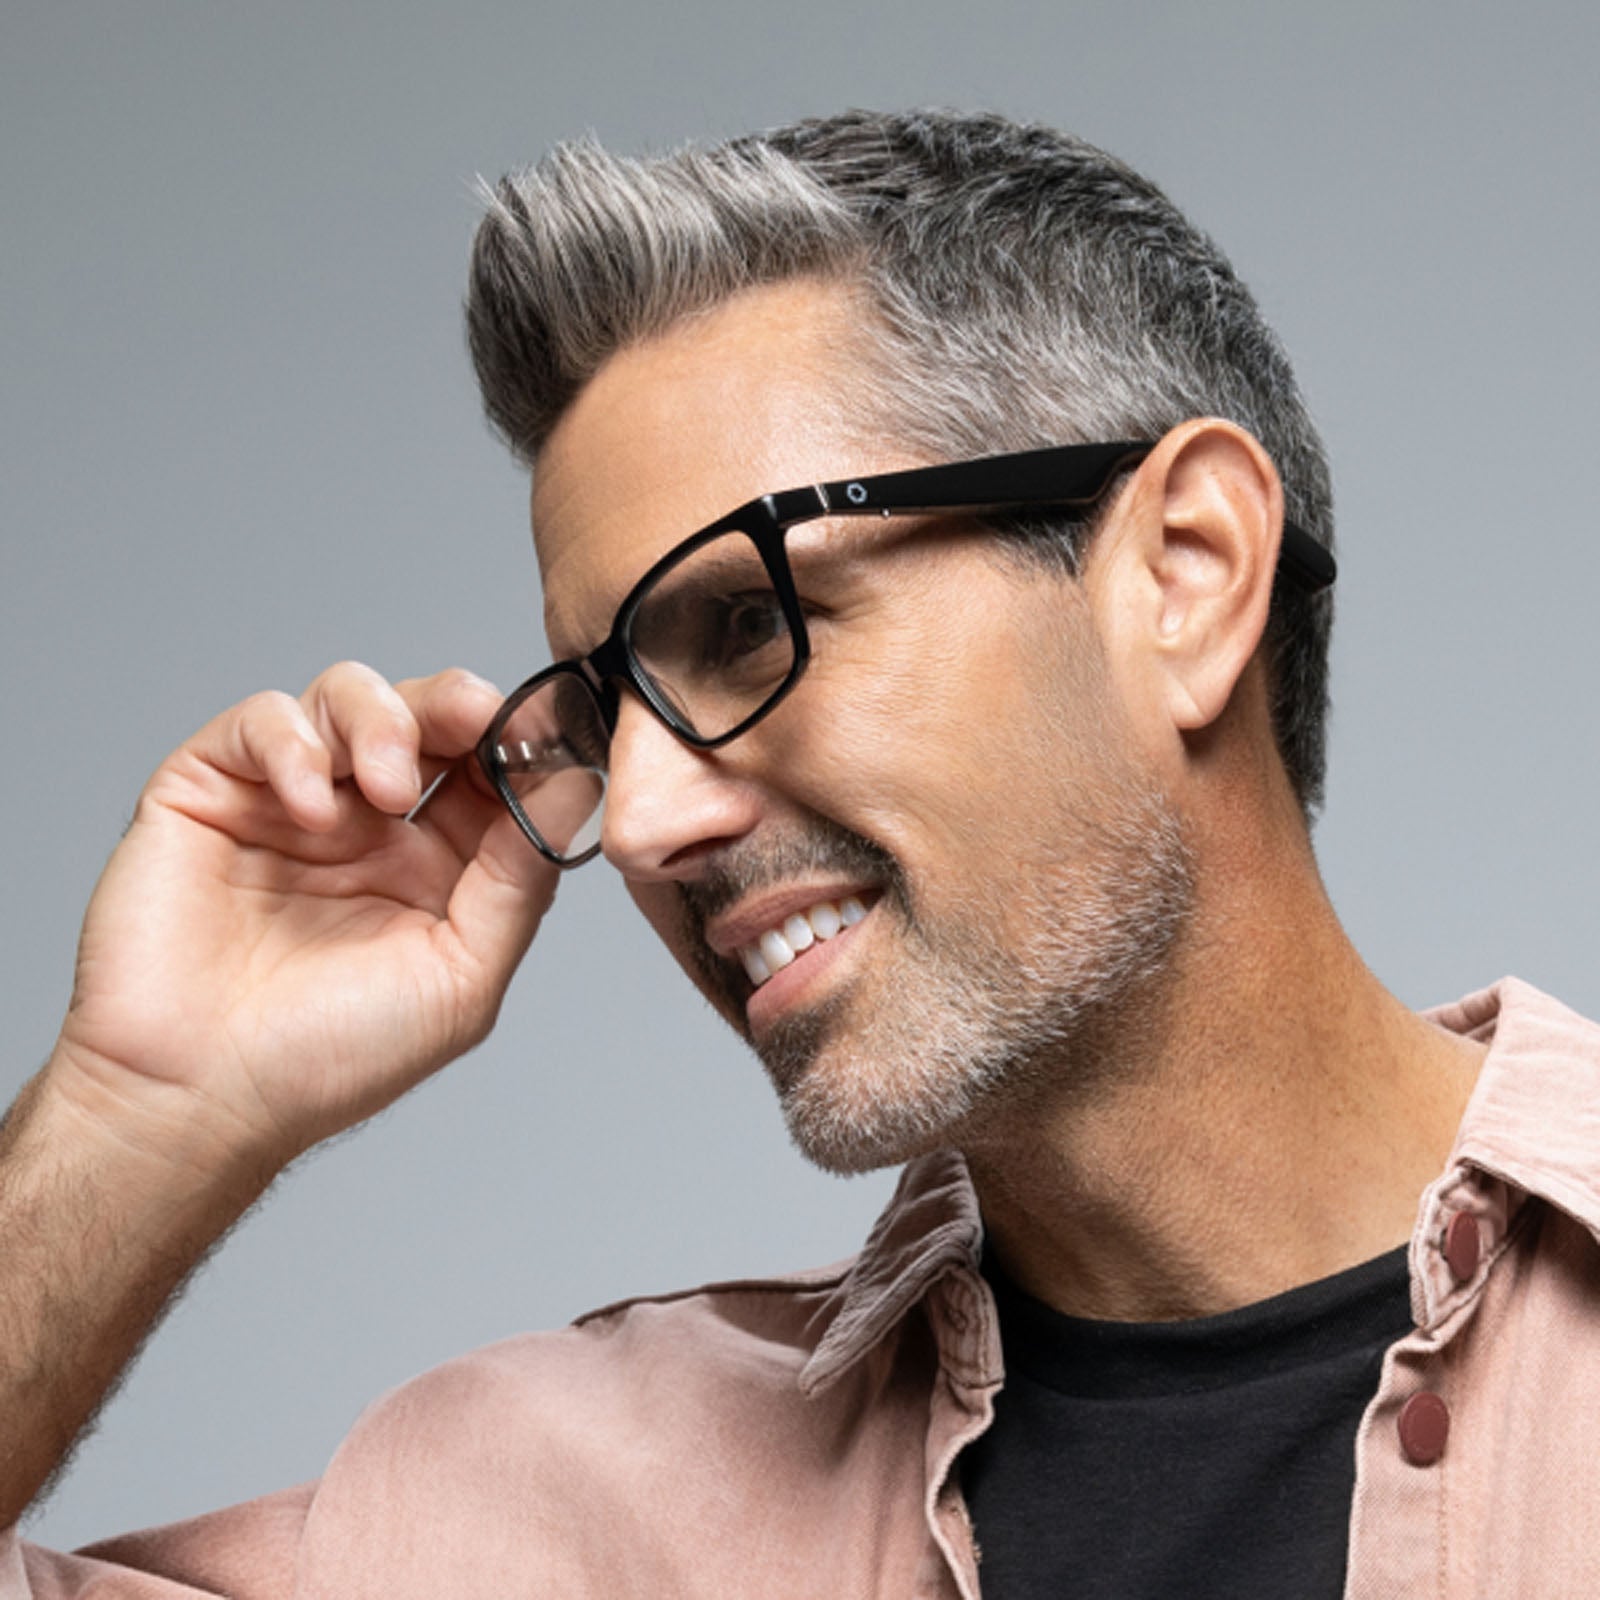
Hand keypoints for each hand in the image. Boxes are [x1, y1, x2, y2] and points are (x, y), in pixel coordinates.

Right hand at [51, 663, 558, 1174]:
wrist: (200, 1099)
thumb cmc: (328, 1058)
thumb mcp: (461, 974)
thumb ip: (520, 878)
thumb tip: (577, 786)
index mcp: (433, 863)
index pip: (487, 768)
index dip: (518, 740)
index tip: (546, 731)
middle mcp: (366, 822)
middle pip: (426, 715)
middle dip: (458, 703)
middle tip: (476, 716)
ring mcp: (289, 800)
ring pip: (348, 696)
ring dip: (383, 719)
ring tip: (388, 786)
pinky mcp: (210, 789)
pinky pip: (261, 720)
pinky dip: (294, 743)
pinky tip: (311, 809)